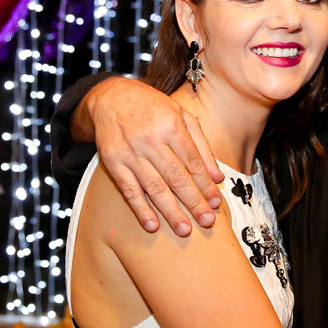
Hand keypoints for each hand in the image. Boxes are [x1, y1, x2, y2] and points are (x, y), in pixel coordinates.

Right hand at [84, 77, 223, 235]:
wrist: (110, 97)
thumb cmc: (152, 107)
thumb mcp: (182, 116)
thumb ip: (201, 146)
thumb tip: (217, 176)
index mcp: (171, 125)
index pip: (193, 162)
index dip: (206, 184)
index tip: (216, 202)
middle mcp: (150, 140)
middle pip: (176, 178)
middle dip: (194, 202)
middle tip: (207, 221)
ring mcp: (130, 152)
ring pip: (155, 187)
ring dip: (171, 211)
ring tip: (184, 230)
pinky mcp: (113, 162)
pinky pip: (129, 190)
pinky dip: (141, 209)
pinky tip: (152, 225)